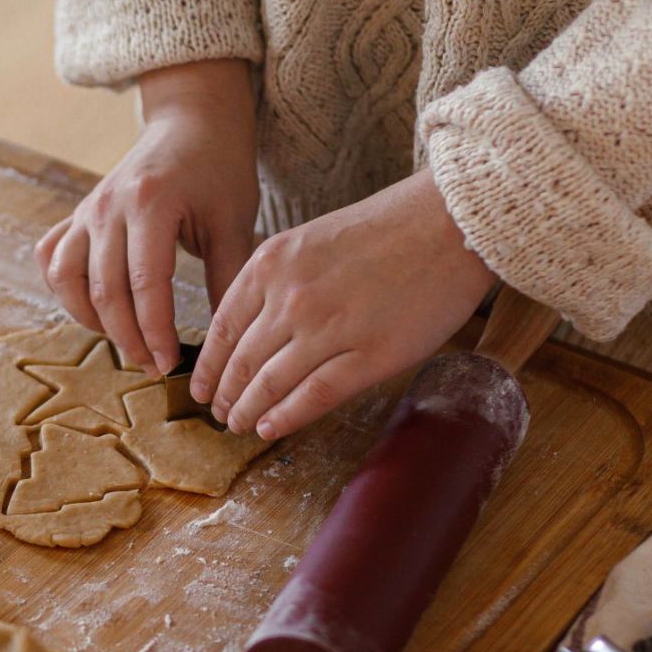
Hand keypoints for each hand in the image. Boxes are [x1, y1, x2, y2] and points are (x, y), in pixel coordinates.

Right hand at [36, 60, 258, 376]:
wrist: (193, 120)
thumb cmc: (220, 167)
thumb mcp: (234, 221)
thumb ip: (227, 279)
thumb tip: (225, 341)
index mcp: (150, 203)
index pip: (144, 285)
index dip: (155, 332)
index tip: (170, 363)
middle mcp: (108, 206)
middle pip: (104, 291)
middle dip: (128, 338)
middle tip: (153, 366)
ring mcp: (86, 209)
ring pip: (68, 280)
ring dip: (92, 320)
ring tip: (125, 343)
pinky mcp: (77, 214)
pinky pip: (52, 259)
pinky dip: (66, 291)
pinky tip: (94, 310)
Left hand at [191, 168, 496, 438]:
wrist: (449, 224)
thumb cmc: (387, 229)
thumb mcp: (310, 240)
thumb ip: (277, 281)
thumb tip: (253, 329)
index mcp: (271, 265)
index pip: (222, 329)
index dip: (209, 367)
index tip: (202, 388)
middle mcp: (291, 298)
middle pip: (241, 361)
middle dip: (225, 395)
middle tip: (219, 415)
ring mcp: (329, 329)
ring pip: (270, 384)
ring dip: (249, 411)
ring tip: (240, 426)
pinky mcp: (370, 356)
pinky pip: (313, 396)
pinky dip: (285, 417)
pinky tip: (270, 428)